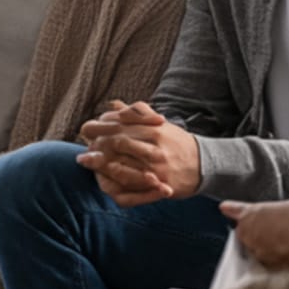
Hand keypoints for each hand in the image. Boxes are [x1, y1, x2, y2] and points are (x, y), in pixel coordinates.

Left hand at [78, 101, 199, 206]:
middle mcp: (152, 143)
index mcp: (150, 127)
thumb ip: (135, 113)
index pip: (116, 122)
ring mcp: (155, 164)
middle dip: (95, 145)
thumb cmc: (176, 142)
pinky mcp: (159, 182)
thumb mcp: (158, 124)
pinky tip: (104, 179)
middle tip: (84, 149)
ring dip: (100, 163)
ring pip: (119, 163)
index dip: (98, 126)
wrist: (205, 164)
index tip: (88, 131)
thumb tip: (112, 104)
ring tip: (86, 162)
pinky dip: (115, 181)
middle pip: (114, 141)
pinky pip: (131, 184)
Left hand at [221, 199, 288, 269]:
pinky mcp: (263, 265)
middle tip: (276, 231)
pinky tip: (287, 255)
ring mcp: (254, 250)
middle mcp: (248, 232)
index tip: (224, 208)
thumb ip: (283, 211)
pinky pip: (266, 261)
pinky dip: (274, 259)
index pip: (236, 209)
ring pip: (256, 247)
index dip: (231, 209)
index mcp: (252, 212)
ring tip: (285, 243)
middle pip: (245, 231)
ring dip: (266, 246)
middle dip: (256, 232)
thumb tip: (286, 216)